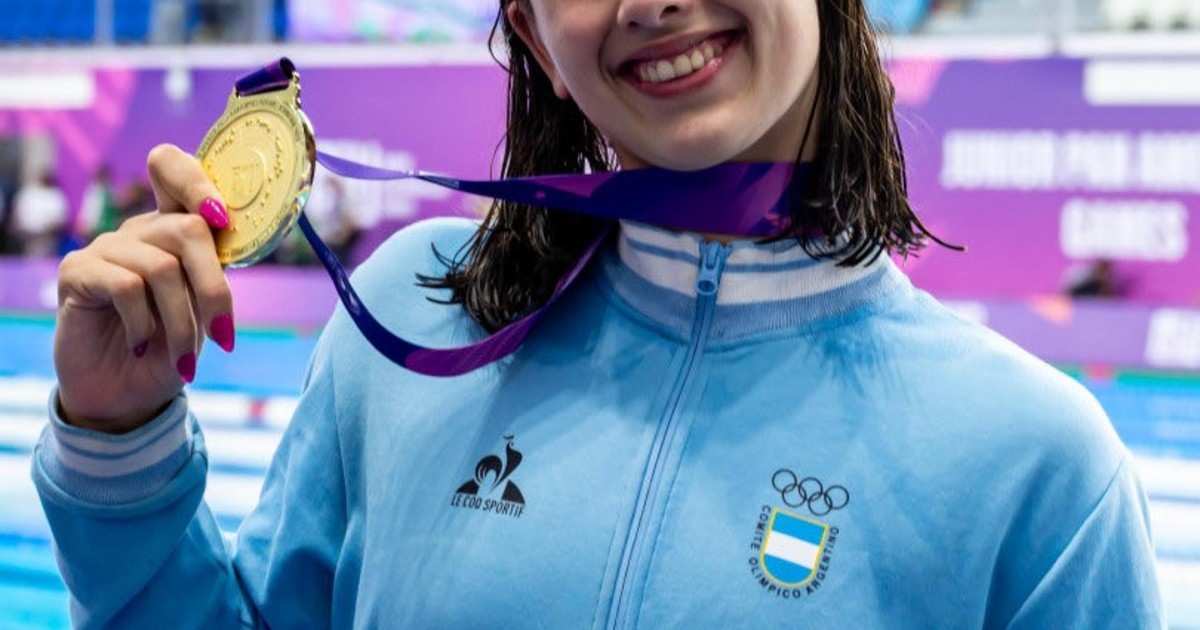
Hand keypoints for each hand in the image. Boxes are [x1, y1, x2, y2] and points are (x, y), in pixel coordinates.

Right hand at [54, 144, 234, 432]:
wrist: (126, 394)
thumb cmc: (172, 349)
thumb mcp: (204, 312)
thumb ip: (214, 274)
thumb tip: (229, 237)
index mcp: (175, 228)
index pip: (172, 169)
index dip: (197, 181)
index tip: (223, 218)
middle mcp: (141, 230)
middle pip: (189, 229)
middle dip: (214, 289)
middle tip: (222, 335)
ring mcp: (107, 247)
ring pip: (162, 267)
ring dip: (182, 323)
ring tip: (183, 359)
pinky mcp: (78, 271)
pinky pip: (126, 286)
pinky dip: (144, 324)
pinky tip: (141, 345)